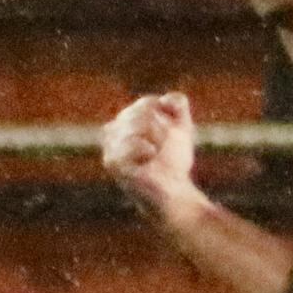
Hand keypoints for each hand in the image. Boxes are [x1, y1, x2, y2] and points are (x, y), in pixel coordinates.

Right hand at [100, 91, 201, 218]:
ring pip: (139, 123)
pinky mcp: (112, 161)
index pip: (148, 104)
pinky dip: (146, 149)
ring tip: (157, 154)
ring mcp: (110, 146)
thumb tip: (164, 99)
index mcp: (126, 120)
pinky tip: (149, 159)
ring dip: (158, 139)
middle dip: (163, 128)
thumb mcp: (182, 128)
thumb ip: (178, 105)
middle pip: (144, 112)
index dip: (166, 118)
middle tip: (165, 148)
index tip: (172, 136)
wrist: (172, 193)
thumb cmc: (174, 162)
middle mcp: (113, 130)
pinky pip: (132, 142)